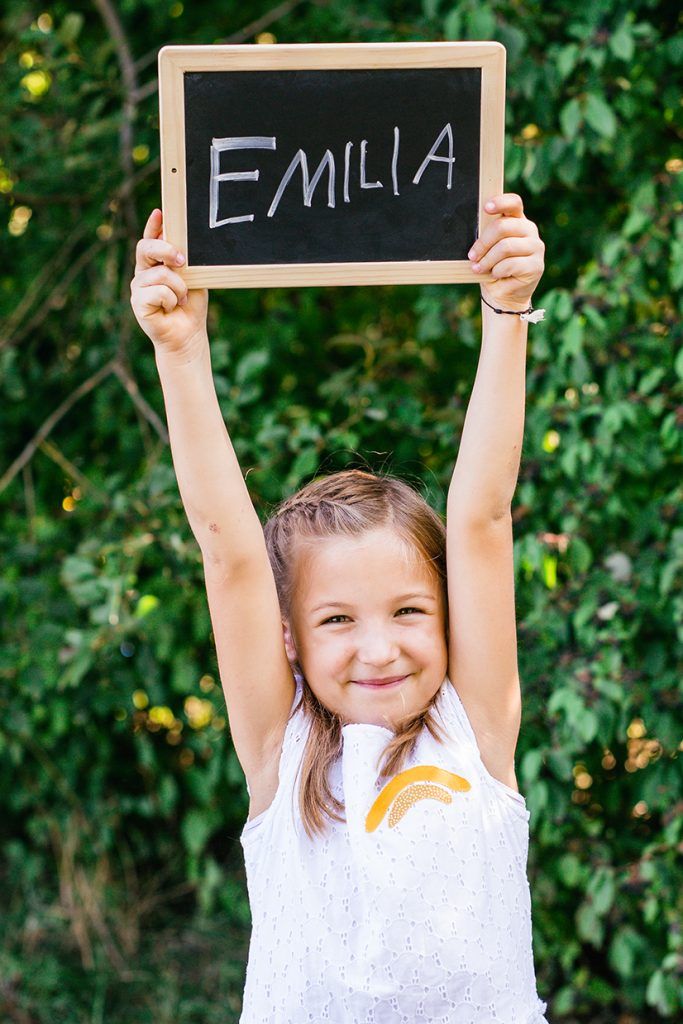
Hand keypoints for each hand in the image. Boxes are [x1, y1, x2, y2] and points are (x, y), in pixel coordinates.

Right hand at [130, 209, 208, 356]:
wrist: (188, 334)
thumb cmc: (190, 306)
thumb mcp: (192, 277)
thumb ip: (184, 260)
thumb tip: (179, 241)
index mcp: (155, 264)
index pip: (150, 239)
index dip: (153, 225)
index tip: (160, 213)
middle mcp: (143, 273)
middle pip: (145, 248)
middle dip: (166, 249)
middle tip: (182, 260)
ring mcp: (138, 288)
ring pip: (160, 274)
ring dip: (178, 287)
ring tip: (181, 299)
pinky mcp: (138, 303)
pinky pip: (159, 292)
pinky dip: (172, 300)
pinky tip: (171, 308)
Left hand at [468, 194, 544, 310]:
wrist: (504, 294)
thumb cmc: (493, 268)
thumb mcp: (487, 250)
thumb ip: (486, 238)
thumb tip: (475, 235)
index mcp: (517, 221)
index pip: (514, 203)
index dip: (500, 202)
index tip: (486, 208)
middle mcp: (529, 230)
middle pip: (503, 226)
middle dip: (483, 242)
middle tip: (472, 256)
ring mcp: (536, 247)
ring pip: (505, 247)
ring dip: (487, 260)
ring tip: (479, 269)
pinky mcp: (537, 266)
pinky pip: (510, 265)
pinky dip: (497, 272)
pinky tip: (496, 276)